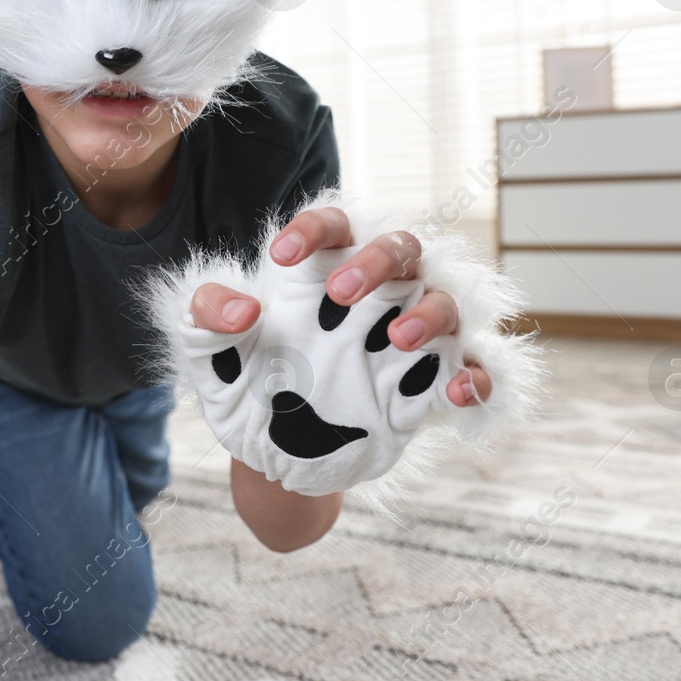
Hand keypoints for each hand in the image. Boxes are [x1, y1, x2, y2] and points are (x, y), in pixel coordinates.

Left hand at [189, 206, 490, 407]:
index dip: (314, 229)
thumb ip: (206, 314)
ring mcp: (403, 340)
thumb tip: (243, 309)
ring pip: (445, 301)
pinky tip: (456, 391)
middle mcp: (371, 297)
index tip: (279, 256)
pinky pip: (471, 369)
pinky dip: (475, 376)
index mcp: (320, 274)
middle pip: (402, 248)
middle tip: (342, 295)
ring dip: (431, 314)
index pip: (334, 226)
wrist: (267, 454)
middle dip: (379, 261)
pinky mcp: (425, 386)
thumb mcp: (205, 349)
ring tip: (397, 341)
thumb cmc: (241, 381)